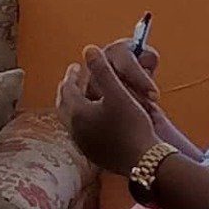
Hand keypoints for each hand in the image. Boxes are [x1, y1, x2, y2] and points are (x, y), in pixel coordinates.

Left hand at [57, 45, 159, 175]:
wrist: (144, 161)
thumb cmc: (132, 124)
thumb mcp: (118, 93)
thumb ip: (102, 70)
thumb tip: (88, 48)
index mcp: (77, 112)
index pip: (67, 88)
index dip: (71, 75)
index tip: (76, 66)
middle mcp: (74, 129)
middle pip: (64, 105)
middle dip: (67, 90)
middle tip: (73, 80)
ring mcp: (82, 144)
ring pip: (70, 120)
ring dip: (72, 106)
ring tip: (81, 98)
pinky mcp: (91, 155)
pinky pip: (79, 133)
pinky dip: (80, 121)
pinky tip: (91, 120)